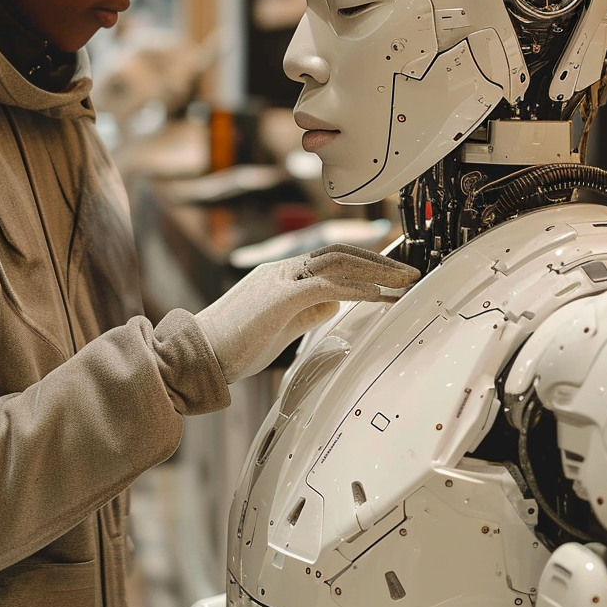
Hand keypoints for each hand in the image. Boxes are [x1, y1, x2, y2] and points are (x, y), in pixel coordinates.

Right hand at [195, 243, 417, 382]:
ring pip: (336, 262)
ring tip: (402, 282)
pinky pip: (324, 285)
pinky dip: (355, 289)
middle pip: (339, 253)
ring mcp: (280, 280)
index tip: (391, 274)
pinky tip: (377, 297)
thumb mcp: (280, 325)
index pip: (330, 259)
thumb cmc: (234, 345)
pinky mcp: (279, 297)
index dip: (364, 263)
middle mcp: (283, 270)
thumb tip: (335, 304)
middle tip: (409, 273)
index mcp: (282, 275)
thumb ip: (307, 311)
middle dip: (378, 262)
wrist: (198, 353)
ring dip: (374, 271)